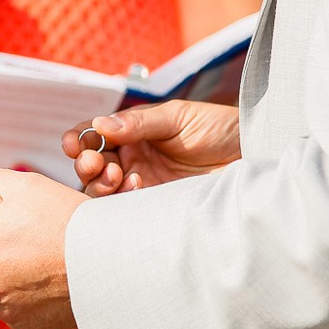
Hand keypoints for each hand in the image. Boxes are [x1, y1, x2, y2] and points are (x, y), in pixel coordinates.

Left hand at [0, 165, 83, 328]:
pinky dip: (27, 302)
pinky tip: (47, 284)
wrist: (109, 259)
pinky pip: (17, 314)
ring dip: (5, 282)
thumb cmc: (67, 216)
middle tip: (17, 246)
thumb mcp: (26, 186)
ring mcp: (4, 310)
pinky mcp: (24, 328)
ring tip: (36, 263)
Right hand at [61, 99, 240, 196]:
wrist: (254, 154)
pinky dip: (122, 201)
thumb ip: (139, 123)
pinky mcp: (155, 208)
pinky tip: (137, 188)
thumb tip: (99, 124)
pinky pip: (125, 211)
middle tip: (94, 163)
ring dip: (99, 185)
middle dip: (86, 164)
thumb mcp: (179, 118)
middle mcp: (133, 160)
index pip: (95, 136)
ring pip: (102, 192)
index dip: (79, 140)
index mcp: (133, 134)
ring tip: (115, 177)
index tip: (73, 144)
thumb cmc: (220, 129)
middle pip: (92, 167)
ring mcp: (142, 186)